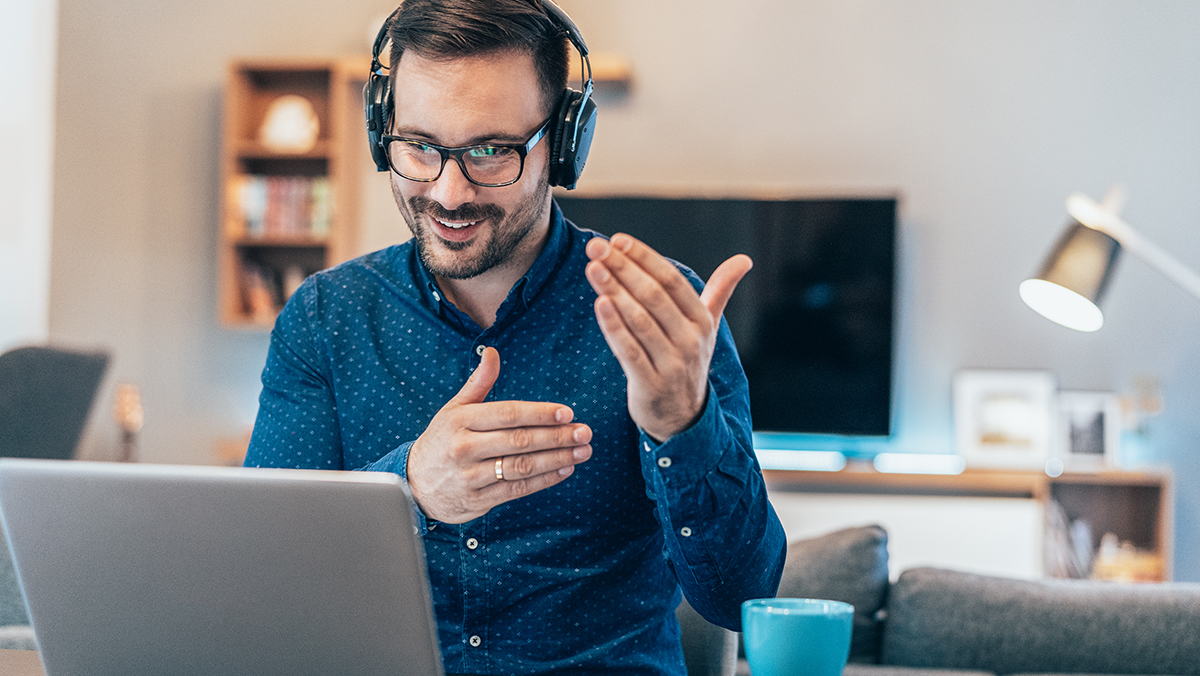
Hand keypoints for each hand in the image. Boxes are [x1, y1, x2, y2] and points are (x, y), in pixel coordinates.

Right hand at [406, 347, 591, 523]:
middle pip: (519, 441)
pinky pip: (517, 490)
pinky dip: (544, 481)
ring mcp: (470, 477)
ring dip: (556, 459)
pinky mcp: (477, 501)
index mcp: (460, 421)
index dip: (539, 413)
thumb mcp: (454, 409)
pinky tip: (564, 470)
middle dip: (556, 437)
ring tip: (581, 452)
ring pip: (521, 467)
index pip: (507, 414)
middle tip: (584, 432)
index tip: (567, 412)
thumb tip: (493, 353)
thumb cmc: (442, 440)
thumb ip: (478, 383)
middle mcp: (464, 448)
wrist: (414, 484)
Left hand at [585, 234, 751, 441]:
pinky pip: (629, 351)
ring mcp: (672, 364)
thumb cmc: (688, 361)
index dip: (645, 258)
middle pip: (654, 296)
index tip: (618, 240)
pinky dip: (613, 327)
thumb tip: (744, 260)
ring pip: (639, 321)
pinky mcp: (650, 385)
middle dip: (623, 268)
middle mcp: (691, 340)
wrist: (684, 418)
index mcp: (702, 321)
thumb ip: (721, 291)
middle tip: (595, 248)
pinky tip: (598, 303)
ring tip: (593, 268)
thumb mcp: (707, 326)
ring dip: (614, 291)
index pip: (672, 281)